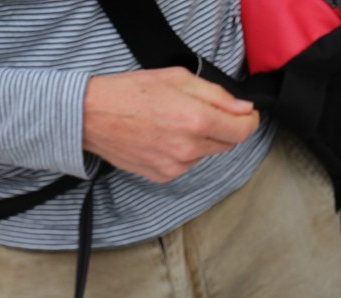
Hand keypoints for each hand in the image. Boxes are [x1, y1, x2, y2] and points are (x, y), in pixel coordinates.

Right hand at [82, 67, 260, 182]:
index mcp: (197, 120)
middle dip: (224, 128)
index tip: (247, 116)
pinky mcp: (164, 176)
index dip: (249, 121)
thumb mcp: (178, 78)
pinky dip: (183, 153)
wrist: (91, 116)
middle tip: (204, 112)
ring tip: (174, 123)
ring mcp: (177, 166)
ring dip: (201, 140)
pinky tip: (163, 137)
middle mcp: (190, 148)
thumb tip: (244, 108)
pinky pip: (187, 165)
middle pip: (228, 144)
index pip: (243, 130)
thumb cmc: (130, 92)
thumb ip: (217, 95)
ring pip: (206, 154)